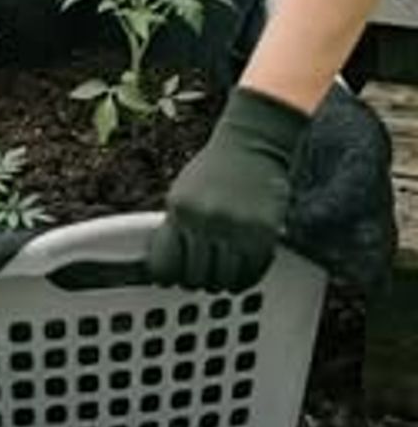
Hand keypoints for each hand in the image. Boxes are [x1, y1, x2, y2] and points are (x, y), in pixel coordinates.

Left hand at [145, 87, 309, 292]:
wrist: (252, 143)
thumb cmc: (215, 170)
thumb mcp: (182, 193)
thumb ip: (175, 227)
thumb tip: (165, 267)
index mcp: (180, 210)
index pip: (165, 266)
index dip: (168, 277)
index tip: (172, 280)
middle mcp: (205, 221)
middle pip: (195, 277)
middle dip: (196, 281)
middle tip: (202, 275)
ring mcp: (235, 227)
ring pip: (223, 280)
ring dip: (222, 283)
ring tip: (223, 274)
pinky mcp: (263, 233)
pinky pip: (251, 272)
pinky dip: (246, 278)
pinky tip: (243, 271)